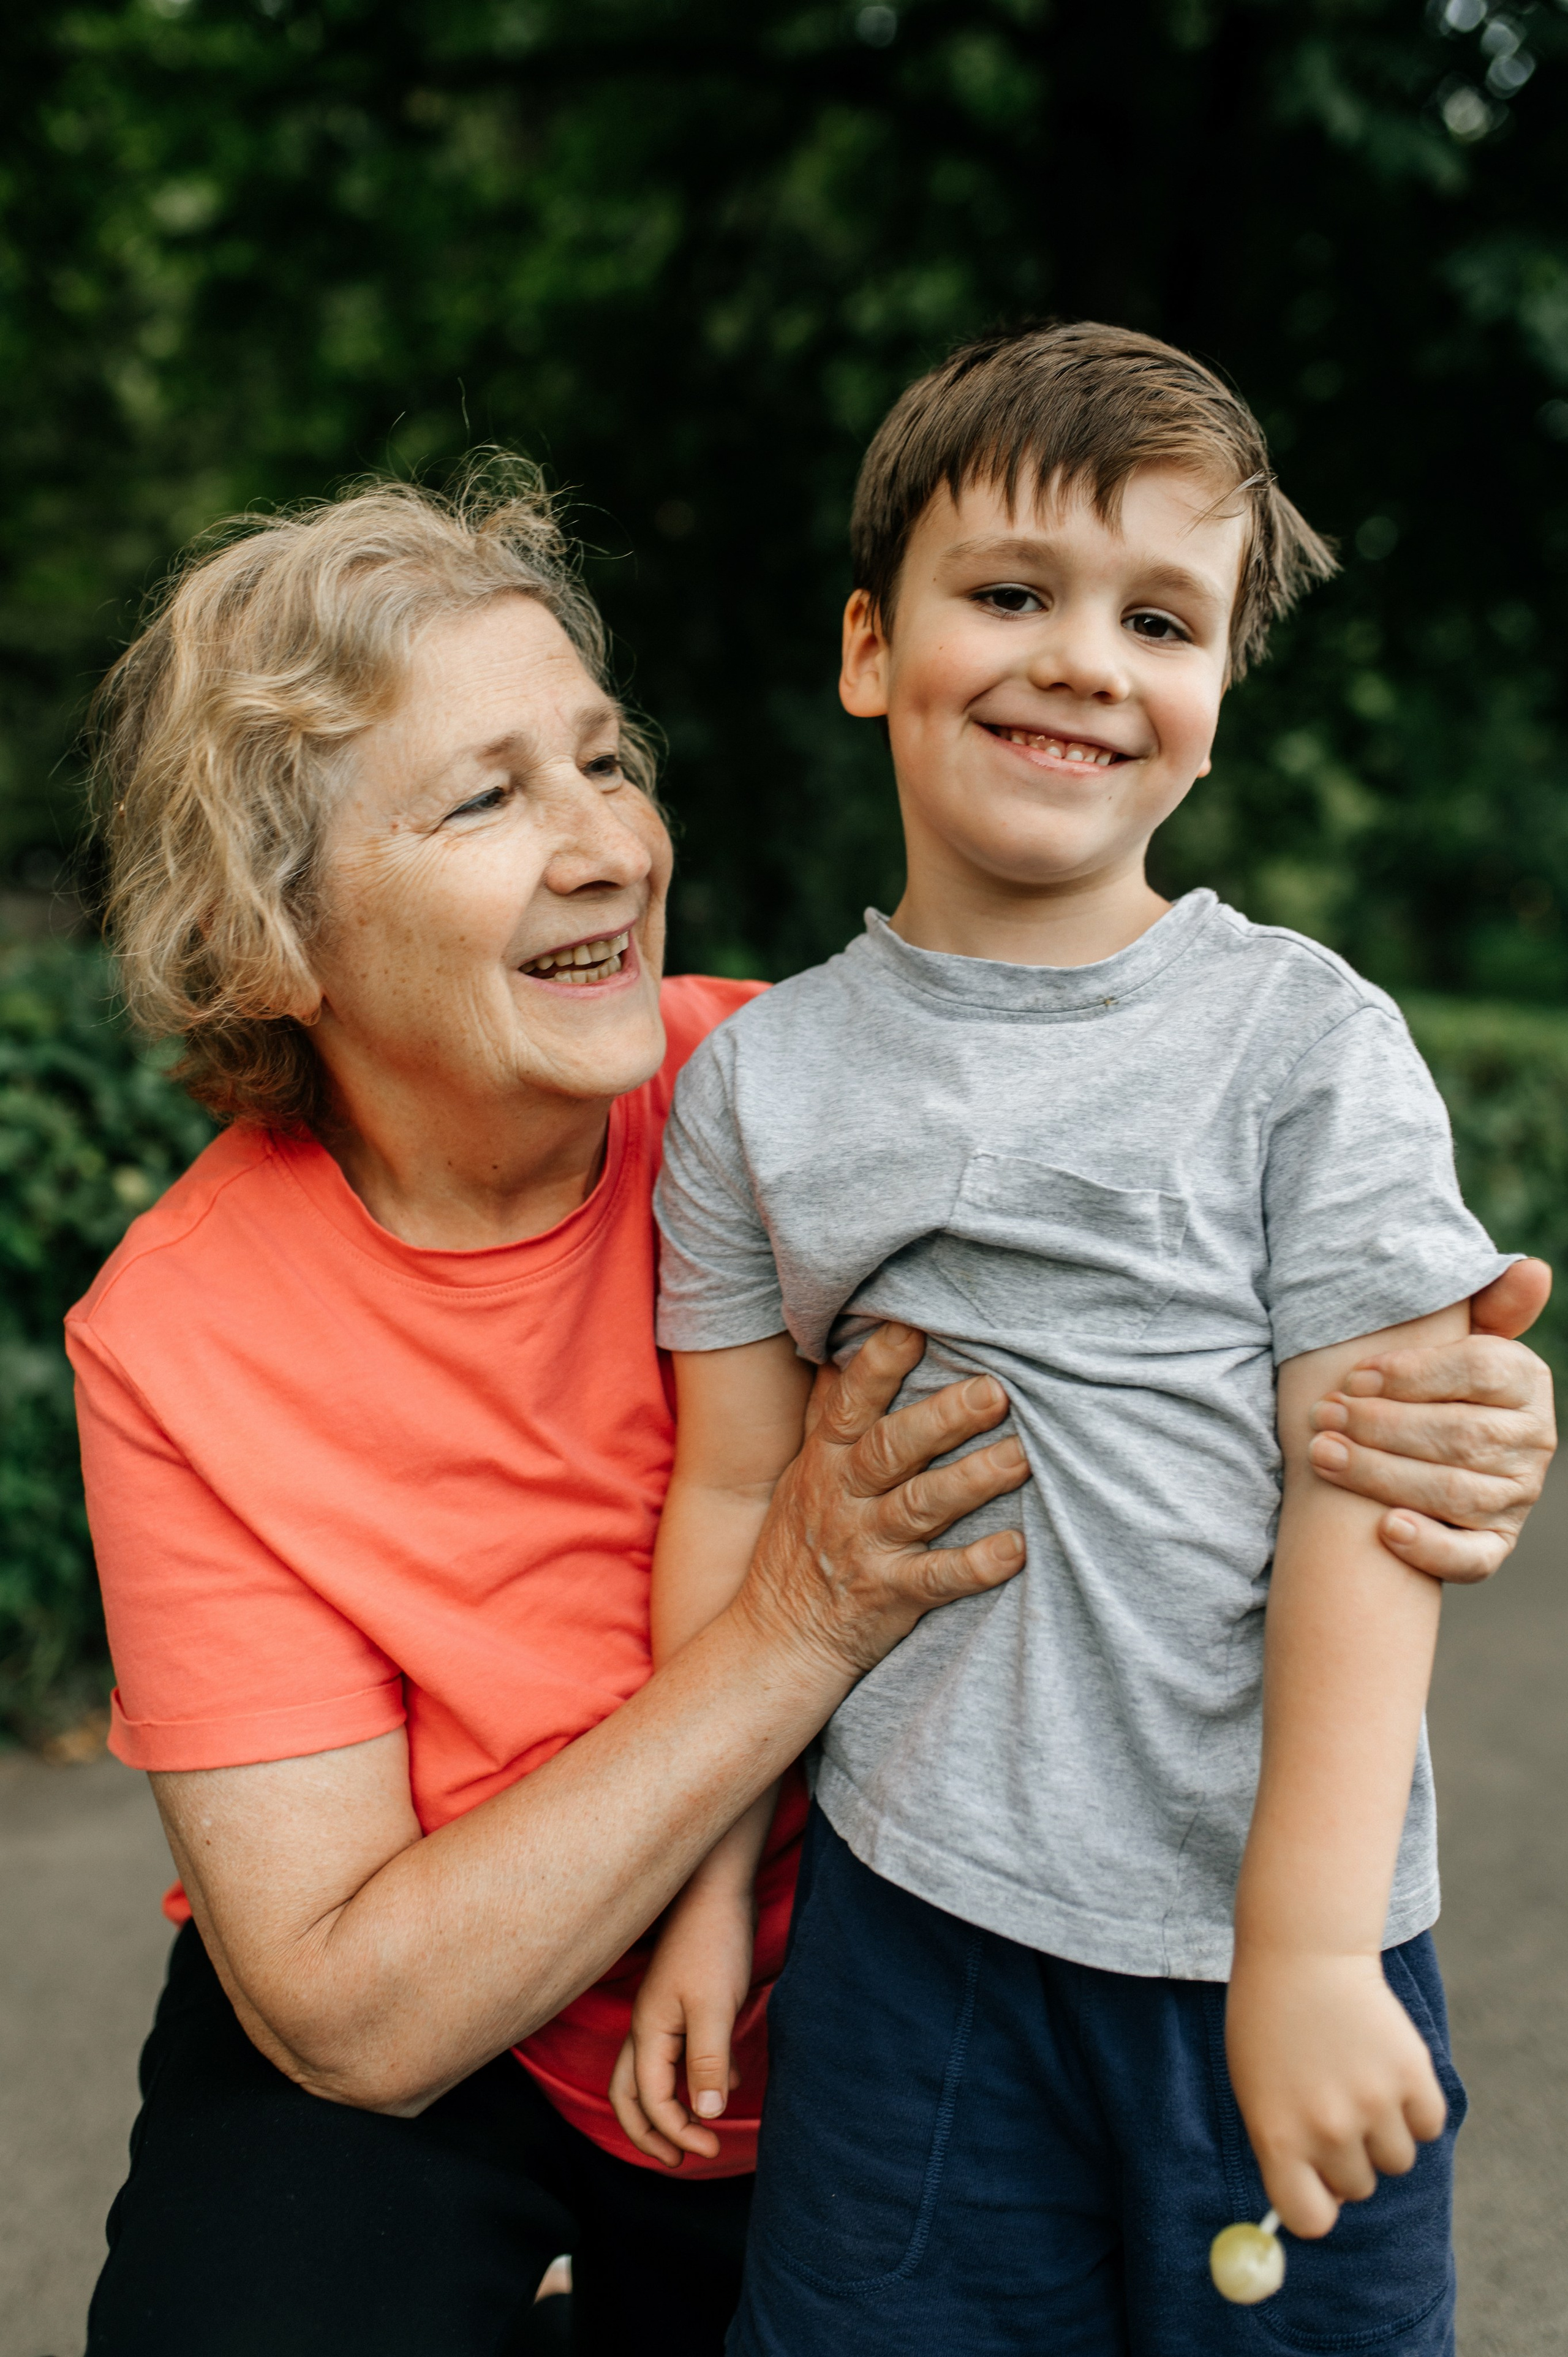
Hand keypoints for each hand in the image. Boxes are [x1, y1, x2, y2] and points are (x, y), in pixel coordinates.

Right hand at [608, 1883, 755, 2166]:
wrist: (718, 1888)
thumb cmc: (712, 1942)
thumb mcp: (715, 2006)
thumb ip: (708, 2060)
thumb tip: (707, 2112)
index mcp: (649, 2032)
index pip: (650, 2100)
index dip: (677, 2132)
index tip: (710, 2149)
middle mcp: (648, 2027)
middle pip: (630, 2094)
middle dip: (650, 2133)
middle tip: (679, 2160)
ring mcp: (664, 2013)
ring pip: (652, 2073)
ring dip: (670, 2106)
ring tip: (699, 2129)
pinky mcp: (685, 2001)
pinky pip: (680, 2050)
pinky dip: (697, 2073)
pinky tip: (731, 2076)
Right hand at [734, 1322, 1029, 1678]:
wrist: (774, 1641)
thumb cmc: (799, 1543)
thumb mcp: (802, 1472)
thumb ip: (828, 1413)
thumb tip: (841, 1344)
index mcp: (825, 1461)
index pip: (851, 1405)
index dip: (879, 1365)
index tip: (914, 1327)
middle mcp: (843, 1499)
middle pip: (892, 1449)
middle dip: (943, 1418)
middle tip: (995, 1390)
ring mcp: (866, 1549)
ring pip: (921, 1507)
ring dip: (973, 1481)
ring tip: (1022, 1457)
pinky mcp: (890, 1598)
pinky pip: (937, 1580)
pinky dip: (976, 1565)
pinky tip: (1016, 1549)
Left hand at [1226, 1947, 1447, 2238]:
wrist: (1303, 1953)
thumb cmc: (1270, 2023)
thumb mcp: (1255, 2088)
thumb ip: (1285, 2149)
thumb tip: (1327, 2205)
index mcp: (1278, 2137)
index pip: (1309, 2220)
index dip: (1317, 2205)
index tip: (1318, 2186)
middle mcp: (1327, 2129)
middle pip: (1357, 2188)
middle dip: (1348, 2157)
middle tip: (1333, 2104)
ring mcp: (1373, 2103)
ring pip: (1396, 2160)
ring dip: (1383, 2132)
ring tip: (1357, 2080)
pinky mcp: (1412, 2076)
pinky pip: (1428, 2126)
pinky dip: (1416, 2108)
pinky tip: (1386, 2068)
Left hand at [1307, 1259, 1555, 1582]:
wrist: (1422, 1448)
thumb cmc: (1429, 1382)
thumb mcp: (1454, 1335)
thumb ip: (1486, 1303)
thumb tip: (1531, 1270)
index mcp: (1525, 1380)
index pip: (1478, 1371)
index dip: (1413, 1373)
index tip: (1354, 1376)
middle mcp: (1532, 1441)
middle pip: (1459, 1435)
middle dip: (1381, 1426)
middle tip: (1321, 1416)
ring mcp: (1515, 1497)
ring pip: (1453, 1491)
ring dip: (1381, 1475)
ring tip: (1323, 1455)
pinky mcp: (1494, 1545)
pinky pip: (1471, 1558)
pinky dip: (1429, 1547)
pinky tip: (1385, 1530)